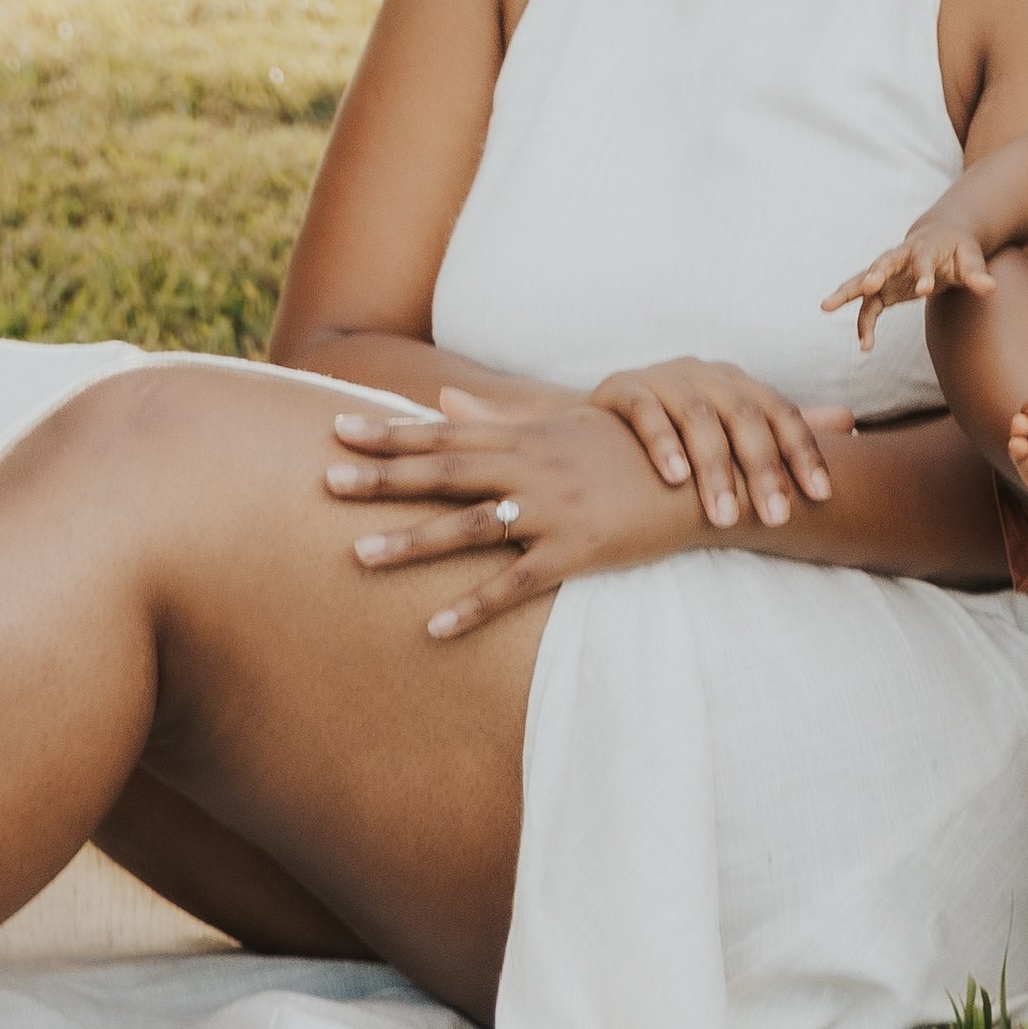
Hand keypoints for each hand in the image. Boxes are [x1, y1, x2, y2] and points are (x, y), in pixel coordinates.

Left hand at [324, 392, 732, 637]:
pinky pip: (517, 584)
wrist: (704, 477)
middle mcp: (533, 469)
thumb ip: (499, 418)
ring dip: (413, 541)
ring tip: (359, 555)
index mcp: (526, 440)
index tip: (336, 431)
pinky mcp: (578, 550)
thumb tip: (444, 400)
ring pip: (471, 526)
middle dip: (383, 477)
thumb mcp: (564, 426)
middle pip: (445, 472)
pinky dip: (475, 606)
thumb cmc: (632, 451)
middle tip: (324, 482)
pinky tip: (434, 628)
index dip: (390, 434)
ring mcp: (554, 510)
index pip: (445, 434)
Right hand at [581, 357, 846, 526]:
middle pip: (745, 417)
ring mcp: (663, 376)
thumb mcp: (731, 431)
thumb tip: (852, 420)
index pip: (781, 413)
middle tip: (776, 518)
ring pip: (698, 417)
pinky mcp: (621, 387)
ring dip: (714, 469)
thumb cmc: (677, 435)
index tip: (822, 495)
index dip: (804, 452)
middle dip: (763, 470)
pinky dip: (661, 443)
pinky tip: (673, 478)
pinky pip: (644, 411)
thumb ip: (784, 428)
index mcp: (737, 383)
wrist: (598, 425)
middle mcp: (706, 373)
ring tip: (723, 517)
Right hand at [821, 220, 995, 348]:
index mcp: (926, 248)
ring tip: (825, 306)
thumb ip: (977, 274)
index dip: (924, 273)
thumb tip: (990, 288)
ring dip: (846, 293)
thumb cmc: (958, 250)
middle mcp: (901, 257)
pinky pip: (868, 307)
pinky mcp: (883, 289)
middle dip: (874, 274)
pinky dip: (864, 324)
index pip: (924, 260)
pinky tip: (865, 346)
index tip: (925, 289)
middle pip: (883, 263)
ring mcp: (888, 273)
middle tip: (866, 286)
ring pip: (863, 281)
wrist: (940, 239)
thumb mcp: (971, 259)